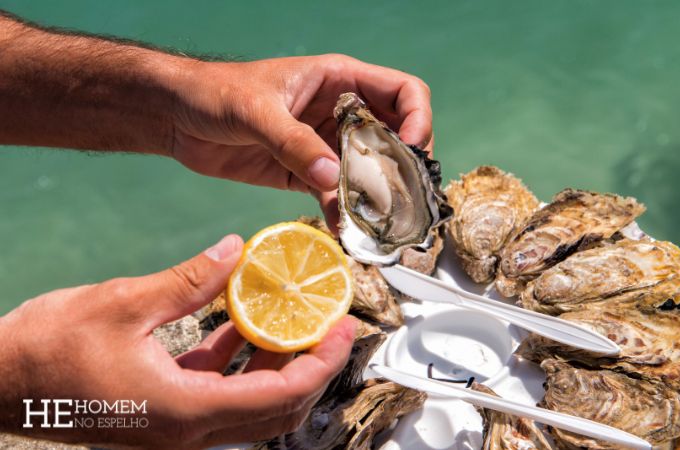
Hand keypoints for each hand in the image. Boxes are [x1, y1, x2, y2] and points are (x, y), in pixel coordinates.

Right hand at [0, 235, 355, 448]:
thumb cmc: (50, 350)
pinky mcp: (164, 412)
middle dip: (311, 368)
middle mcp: (188, 430)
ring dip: (279, 364)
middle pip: (277, 410)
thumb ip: (191, 280)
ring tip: (295, 319)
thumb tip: (237, 250)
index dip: (320, 364)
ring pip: (252, 404)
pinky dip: (240, 360)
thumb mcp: (126, 304)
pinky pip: (219, 390)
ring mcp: (177, 426)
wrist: (0, 380)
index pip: (280, 397)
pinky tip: (242, 322)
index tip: (343, 331)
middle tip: (331, 326)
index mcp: (185, 410)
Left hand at [170, 54, 432, 230]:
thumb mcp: (255, 111)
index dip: (419, 120)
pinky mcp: (306, 174)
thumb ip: (293, 142)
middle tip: (402, 200)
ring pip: (368, 172)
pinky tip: (345, 231)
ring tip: (379, 224)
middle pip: (395, 138)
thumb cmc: (214, 92)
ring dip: (376, 198)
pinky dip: (343, 214)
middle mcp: (340, 113)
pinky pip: (336, 195)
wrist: (177, 118)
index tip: (412, 152)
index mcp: (339, 81)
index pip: (403, 93)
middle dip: (403, 169)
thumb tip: (333, 176)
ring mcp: (325, 145)